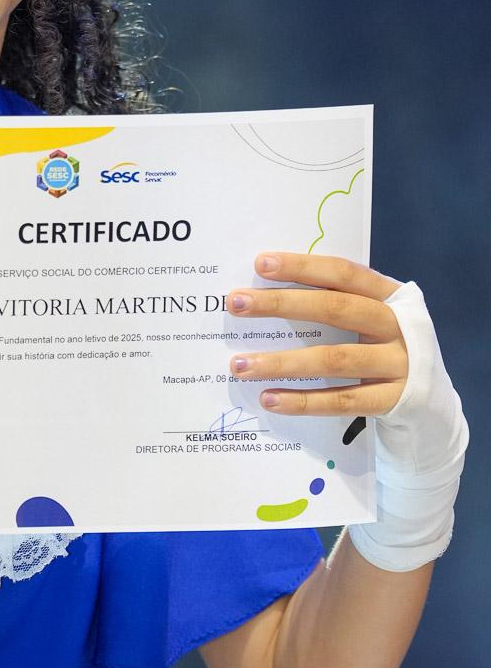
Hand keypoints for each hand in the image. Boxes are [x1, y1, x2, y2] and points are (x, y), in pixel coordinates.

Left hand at [225, 252, 406, 415]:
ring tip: (240, 365)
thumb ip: (334, 305)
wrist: (431, 404)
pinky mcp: (394, 401)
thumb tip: (264, 294)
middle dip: (281, 304)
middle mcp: (398, 325)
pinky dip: (302, 400)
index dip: (302, 267)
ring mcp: (400, 364)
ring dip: (282, 362)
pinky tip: (269, 398)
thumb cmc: (384, 351)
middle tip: (236, 304)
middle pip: (336, 309)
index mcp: (391, 296)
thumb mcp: (370, 321)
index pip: (344, 273)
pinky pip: (341, 401)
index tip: (260, 264)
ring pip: (333, 359)